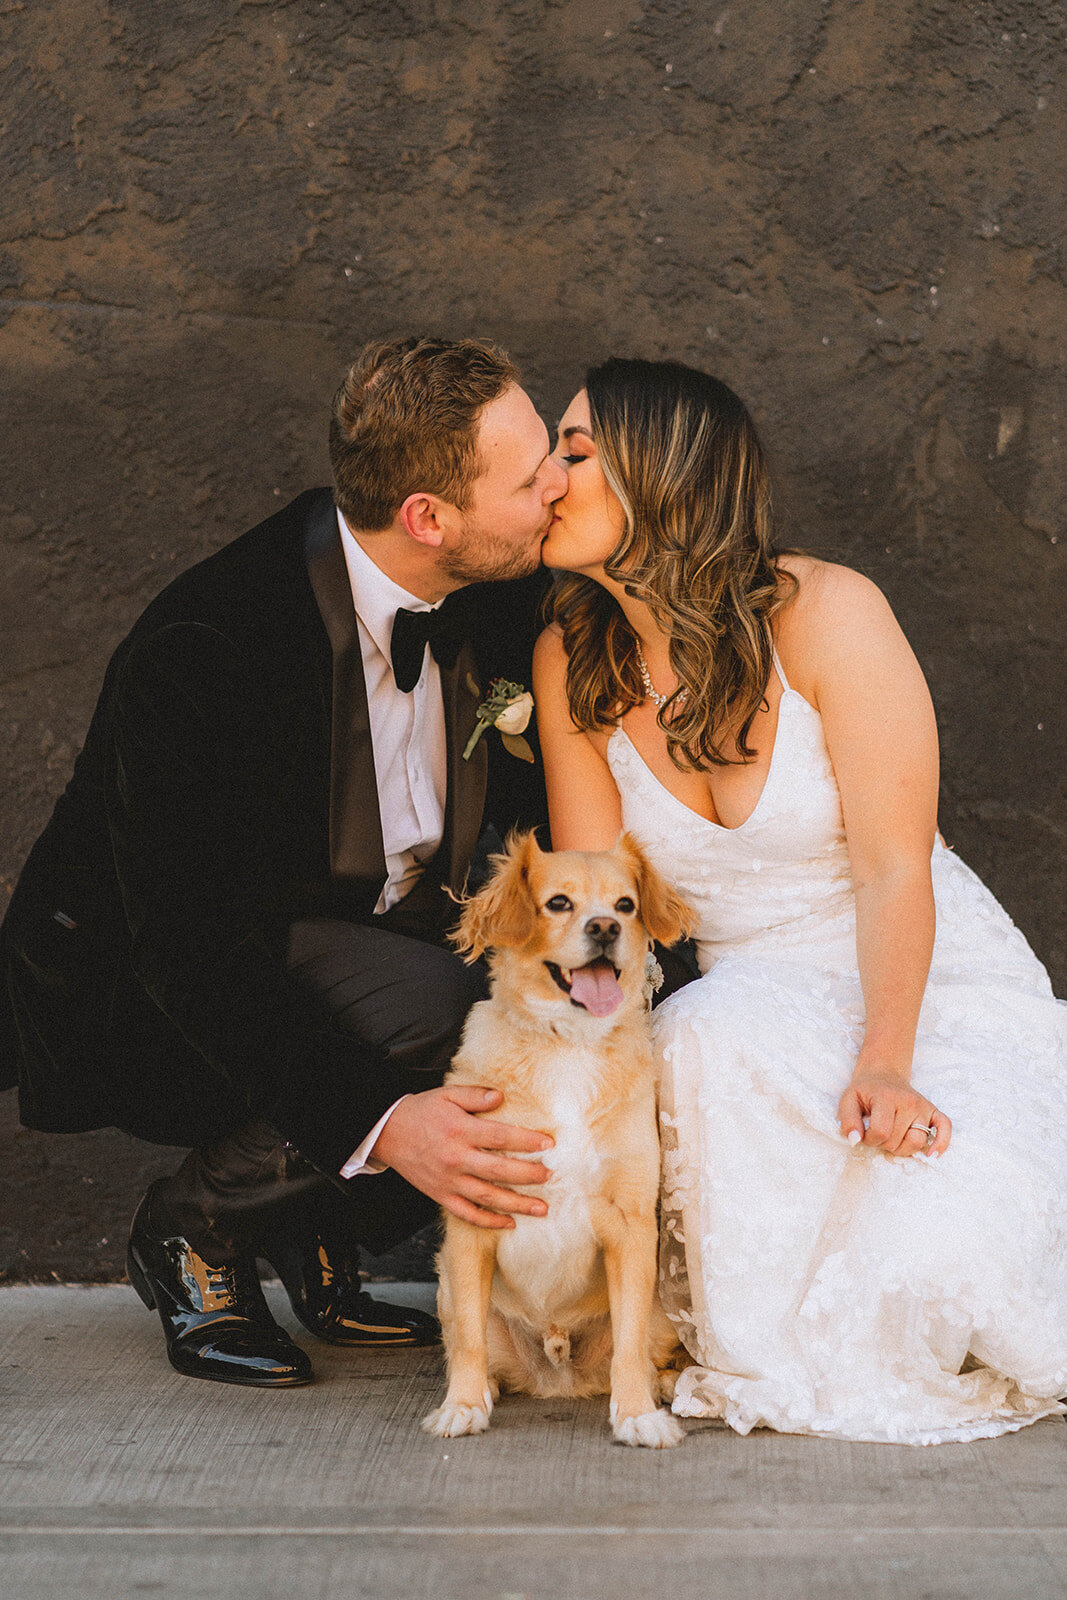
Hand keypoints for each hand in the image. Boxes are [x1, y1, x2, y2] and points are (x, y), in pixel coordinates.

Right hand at [372, 1085, 553, 1228]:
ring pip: (488, 1197)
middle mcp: (456, 1158)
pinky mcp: (441, 1195)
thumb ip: (475, 1095)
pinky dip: (489, 1221)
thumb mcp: (447, 1095)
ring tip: (542, 1208)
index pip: (500, 1137)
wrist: (387, 1133)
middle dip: (529, 1175)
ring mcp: (448, 1180)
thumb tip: (500, 1096)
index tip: (549, 1144)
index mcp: (460, 1130)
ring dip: (517, 1204)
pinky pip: (467, 1213)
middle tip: (550, 1176)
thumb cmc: (421, 1112)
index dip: (527, 1141)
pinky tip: (509, 1223)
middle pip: (499, 1170)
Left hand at [838, 1068, 950, 1157]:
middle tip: (877, 1132)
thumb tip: (855, 1141)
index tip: (864, 1133)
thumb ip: (848, 1121)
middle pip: (897, 1141)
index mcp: (886, 1097)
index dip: (869, 1139)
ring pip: (917, 1142)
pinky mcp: (934, 1111)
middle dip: (883, 1144)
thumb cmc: (865, 1091)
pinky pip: (945, 1129)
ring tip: (892, 1137)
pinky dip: (941, 1144)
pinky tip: (931, 1154)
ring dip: (902, 1148)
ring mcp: (923, 1106)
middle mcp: (908, 1101)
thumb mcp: (848, 1100)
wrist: (883, 1074)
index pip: (881, 1132)